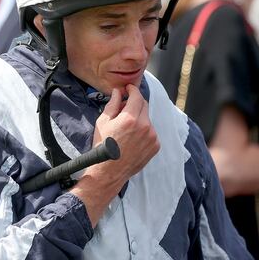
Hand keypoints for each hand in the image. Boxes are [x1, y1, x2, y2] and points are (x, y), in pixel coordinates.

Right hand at [72, 85, 159, 225]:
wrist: (109, 171)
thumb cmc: (103, 146)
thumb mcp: (103, 122)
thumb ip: (113, 104)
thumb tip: (118, 92)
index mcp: (131, 119)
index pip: (137, 96)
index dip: (132, 90)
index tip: (128, 88)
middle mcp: (145, 126)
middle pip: (144, 105)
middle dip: (135, 103)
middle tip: (124, 106)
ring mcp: (152, 137)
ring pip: (147, 119)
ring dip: (139, 118)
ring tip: (126, 127)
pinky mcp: (155, 146)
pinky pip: (151, 131)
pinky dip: (144, 130)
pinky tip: (132, 138)